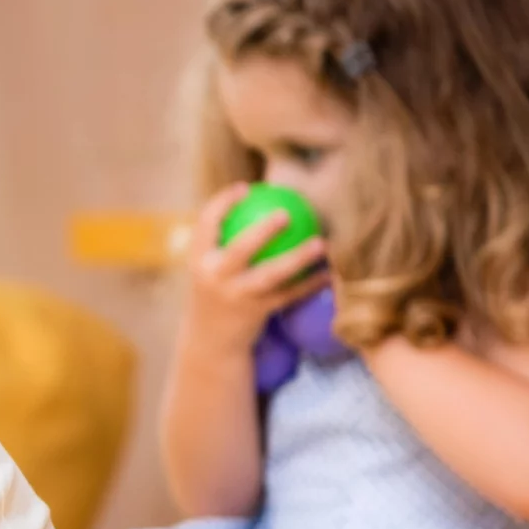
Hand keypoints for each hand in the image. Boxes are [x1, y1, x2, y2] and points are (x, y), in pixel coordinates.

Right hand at [183, 183, 329, 353]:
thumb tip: (259, 200)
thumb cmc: (217, 290)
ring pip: (270, 275)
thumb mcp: (211, 267)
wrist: (210, 341)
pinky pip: (288, 295)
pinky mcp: (255, 313)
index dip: (223, 203)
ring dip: (297, 258)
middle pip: (240, 250)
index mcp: (199, 260)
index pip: (206, 224)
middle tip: (286, 213)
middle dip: (262, 231)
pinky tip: (328, 273)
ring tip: (321, 243)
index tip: (245, 187)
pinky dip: (309, 284)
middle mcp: (213, 278)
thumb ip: (225, 240)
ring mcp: (235, 297)